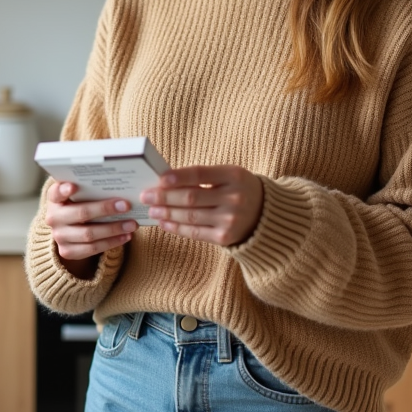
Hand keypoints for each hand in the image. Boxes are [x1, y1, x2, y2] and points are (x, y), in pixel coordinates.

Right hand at [44, 180, 137, 277]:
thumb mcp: (79, 195)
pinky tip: (126, 236)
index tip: (74, 186)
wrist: (69, 230)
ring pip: (89, 234)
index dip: (64, 190)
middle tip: (126, 205)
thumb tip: (120, 186)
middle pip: (81, 213)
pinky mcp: (67, 251)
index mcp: (55, 199)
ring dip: (114, 229)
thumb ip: (90, 189)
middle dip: (105, 209)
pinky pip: (92, 249)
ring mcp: (59, 236)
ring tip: (132, 224)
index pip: (56, 192)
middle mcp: (53, 218)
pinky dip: (112, 242)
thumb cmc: (80, 205)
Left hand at [141, 165, 262, 246]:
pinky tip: (164, 222)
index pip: (200, 174)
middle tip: (146, 195)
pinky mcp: (225, 237)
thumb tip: (165, 180)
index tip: (159, 178)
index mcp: (234, 176)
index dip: (178, 176)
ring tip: (151, 209)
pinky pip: (195, 232)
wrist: (265, 214)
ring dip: (166, 213)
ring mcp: (230, 220)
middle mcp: (233, 198)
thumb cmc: (238, 189)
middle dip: (164, 197)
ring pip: (190, 216)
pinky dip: (176, 227)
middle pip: (191, 197)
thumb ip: (202, 176)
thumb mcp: (228, 175)